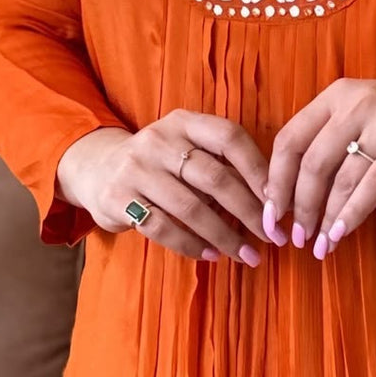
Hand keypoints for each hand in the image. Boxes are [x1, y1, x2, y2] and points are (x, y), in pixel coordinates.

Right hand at [55, 111, 286, 264]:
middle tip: (271, 236)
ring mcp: (136, 168)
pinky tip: (212, 255)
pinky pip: (163, 228)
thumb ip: (219, 161)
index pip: (229, 137)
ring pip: (191, 207)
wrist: (98, 169)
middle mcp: (159, 140)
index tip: (277, 200)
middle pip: (214, 177)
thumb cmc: (161, 162)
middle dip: (248, 211)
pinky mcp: (119, 199)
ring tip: (247, 254)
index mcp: (184, 121)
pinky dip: (191, 245)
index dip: (257, 169)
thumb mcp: (185, 145)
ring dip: (225, 236)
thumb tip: (271, 198)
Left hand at [262, 77, 375, 259]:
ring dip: (324, 217)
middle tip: (294, 237)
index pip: (290, 137)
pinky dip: (352, 214)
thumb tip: (289, 189)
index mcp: (338, 94)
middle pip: (310, 161)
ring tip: (318, 246)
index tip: (271, 213)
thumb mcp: (364, 115)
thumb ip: (330, 139)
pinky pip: (371, 185)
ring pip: (340, 177)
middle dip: (297, 205)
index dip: (275, 179)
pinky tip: (340, 236)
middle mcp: (357, 102)